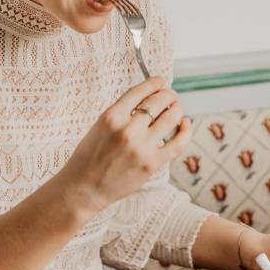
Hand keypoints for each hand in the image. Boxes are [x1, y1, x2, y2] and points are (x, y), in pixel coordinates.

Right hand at [58, 76, 191, 215]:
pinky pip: (177, 143)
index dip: (154, 82)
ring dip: (177, 109)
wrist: (83, 189)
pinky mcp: (152, 163)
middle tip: (170, 96)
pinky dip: (185, 130)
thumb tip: (146, 100)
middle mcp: (128, 129)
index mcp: (111, 116)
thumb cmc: (88, 158)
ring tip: (176, 109)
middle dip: (168, 95)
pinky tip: (185, 124)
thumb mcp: (99, 127)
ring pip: (171, 118)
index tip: (160, 81)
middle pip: (159, 101)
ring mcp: (142, 147)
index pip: (140, 91)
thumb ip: (121, 113)